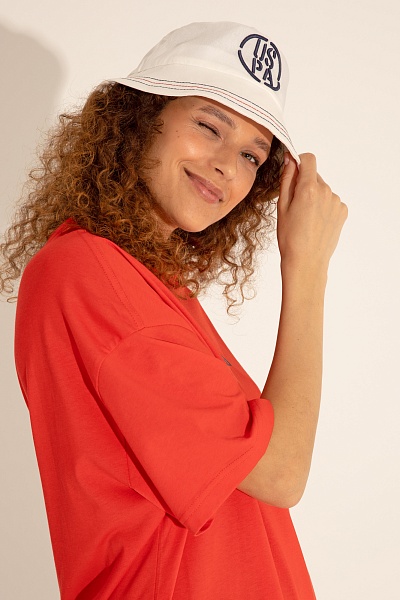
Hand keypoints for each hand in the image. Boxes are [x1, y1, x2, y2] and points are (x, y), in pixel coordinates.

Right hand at [277, 153, 347, 274]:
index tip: (293, 170)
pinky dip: (323, 207)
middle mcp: (326, 191)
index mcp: (308, 188)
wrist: (306, 261)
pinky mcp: (342, 211)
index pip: (309, 159)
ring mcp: (336, 202)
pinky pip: (331, 201)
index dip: (299, 161)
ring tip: (306, 218)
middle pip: (314, 176)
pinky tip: (315, 222)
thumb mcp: (282, 206)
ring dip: (314, 196)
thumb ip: (287, 179)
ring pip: (322, 189)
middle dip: (304, 184)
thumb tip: (290, 160)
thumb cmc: (290, 237)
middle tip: (295, 205)